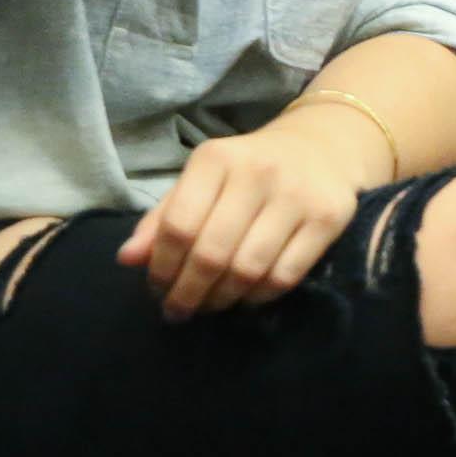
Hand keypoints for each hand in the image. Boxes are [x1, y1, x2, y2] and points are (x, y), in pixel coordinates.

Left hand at [115, 115, 371, 320]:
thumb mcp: (202, 181)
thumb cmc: (248, 170)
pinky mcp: (328, 218)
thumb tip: (127, 260)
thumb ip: (162, 218)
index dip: (161, 268)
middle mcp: (258, 172)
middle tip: (178, 310)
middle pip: (211, 253)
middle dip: (188, 293)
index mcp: (217, 159)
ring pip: (248, 269)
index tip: (157, 289)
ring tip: (211, 305)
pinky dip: (258, 297)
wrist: (323, 146)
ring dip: (222, 299)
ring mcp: (297, 195)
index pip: (178, 226)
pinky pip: (285, 276)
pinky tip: (246, 296)